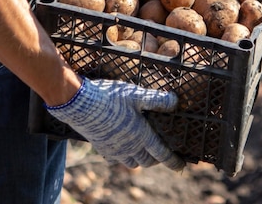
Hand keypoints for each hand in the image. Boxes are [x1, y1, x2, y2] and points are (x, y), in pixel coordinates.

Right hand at [45, 77, 184, 170]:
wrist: (80, 105)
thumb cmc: (111, 98)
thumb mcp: (137, 95)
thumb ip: (158, 100)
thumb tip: (175, 102)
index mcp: (142, 136)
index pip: (162, 154)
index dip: (173, 161)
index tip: (181, 166)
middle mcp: (129, 148)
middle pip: (147, 161)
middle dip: (156, 159)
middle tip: (160, 151)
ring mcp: (114, 150)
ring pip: (132, 162)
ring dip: (140, 158)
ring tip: (143, 148)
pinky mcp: (102, 148)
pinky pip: (116, 159)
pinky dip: (123, 156)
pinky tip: (122, 145)